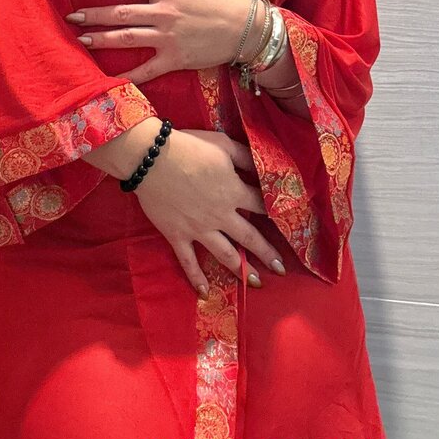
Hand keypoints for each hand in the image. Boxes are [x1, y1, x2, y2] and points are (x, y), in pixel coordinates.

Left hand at [68, 0, 253, 84]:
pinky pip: (146, 69)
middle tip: (70, 15)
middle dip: (94, 13)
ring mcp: (167, 38)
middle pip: (120, 12)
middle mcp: (164, 13)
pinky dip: (128, 75)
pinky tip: (109, 77)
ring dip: (101, 38)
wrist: (249, 29)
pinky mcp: (174, 59)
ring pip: (127, 38)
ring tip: (81, 38)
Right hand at [132, 126, 285, 294]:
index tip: (286, 224)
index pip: (261, 204)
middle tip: (281, 269)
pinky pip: (188, 261)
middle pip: (249, 237)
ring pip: (225, 254)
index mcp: (234, 192)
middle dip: (267, 253)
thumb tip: (261, 167)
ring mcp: (199, 229)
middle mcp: (221, 215)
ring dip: (242, 270)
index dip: (274, 212)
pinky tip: (206, 293)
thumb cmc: (190, 148)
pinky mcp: (178, 235)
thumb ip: (244, 158)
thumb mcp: (223, 145)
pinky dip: (197, 278)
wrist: (153, 159)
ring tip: (256, 282)